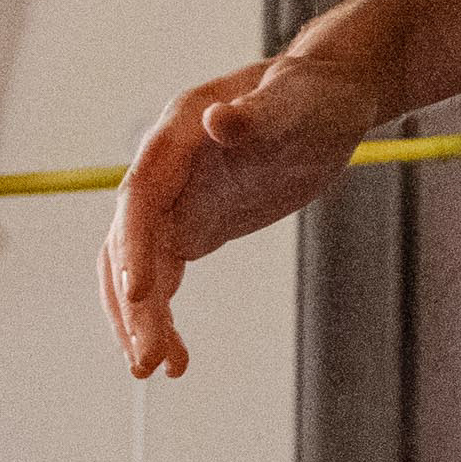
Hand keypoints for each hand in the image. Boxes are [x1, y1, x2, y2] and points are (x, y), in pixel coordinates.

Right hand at [100, 51, 388, 376]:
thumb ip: (255, 115)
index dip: (132, 245)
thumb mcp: (295, 101)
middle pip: (130, 243)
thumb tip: (216, 120)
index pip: (140, 197)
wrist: (330, 95)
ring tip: (155, 370)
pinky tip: (175, 359)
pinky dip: (162, 316)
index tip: (139, 293)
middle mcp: (164, 170)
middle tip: (146, 361)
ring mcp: (178, 200)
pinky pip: (165, 277)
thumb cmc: (315, 91)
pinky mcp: (197, 225)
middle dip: (132, 303)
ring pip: (139, 267)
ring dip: (139, 319)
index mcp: (177, 134)